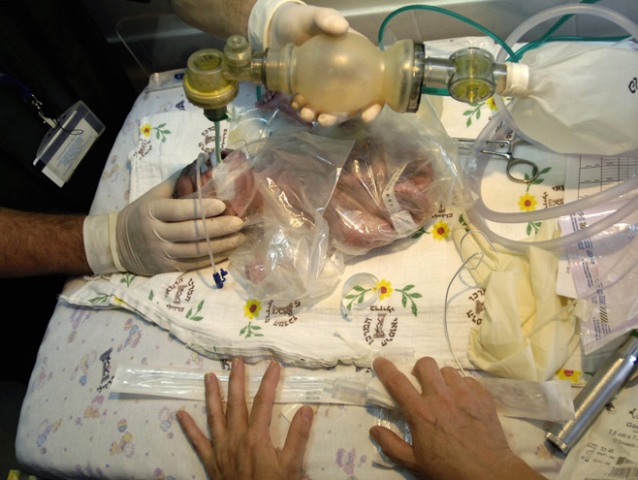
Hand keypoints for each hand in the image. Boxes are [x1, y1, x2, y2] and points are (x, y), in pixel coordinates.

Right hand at [84, 170, 245, 275]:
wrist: (117, 243)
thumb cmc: (142, 213)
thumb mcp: (154, 195)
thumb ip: (178, 184)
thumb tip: (205, 167)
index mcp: (152, 211)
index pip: (179, 210)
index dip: (202, 209)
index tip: (223, 205)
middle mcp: (155, 232)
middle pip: (192, 232)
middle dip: (219, 228)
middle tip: (240, 223)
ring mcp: (161, 252)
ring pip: (195, 250)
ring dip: (221, 245)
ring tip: (240, 237)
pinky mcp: (166, 267)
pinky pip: (193, 264)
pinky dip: (213, 258)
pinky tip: (228, 251)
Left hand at [177, 359, 313, 479]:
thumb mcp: (291, 466)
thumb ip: (297, 437)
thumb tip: (306, 409)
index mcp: (256, 437)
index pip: (264, 402)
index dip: (269, 381)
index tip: (274, 364)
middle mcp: (236, 437)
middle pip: (236, 403)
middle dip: (237, 380)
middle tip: (236, 361)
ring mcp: (220, 449)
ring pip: (215, 416)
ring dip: (212, 395)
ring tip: (208, 376)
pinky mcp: (211, 461)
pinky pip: (198, 442)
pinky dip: (189, 427)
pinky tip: (180, 414)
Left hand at [268, 2, 382, 126]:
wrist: (277, 28)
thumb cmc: (302, 21)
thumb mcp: (316, 17)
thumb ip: (328, 18)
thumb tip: (342, 27)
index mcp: (357, 60)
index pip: (374, 87)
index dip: (374, 104)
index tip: (366, 116)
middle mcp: (345, 77)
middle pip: (351, 104)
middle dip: (338, 117)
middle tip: (324, 120)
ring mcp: (327, 86)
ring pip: (330, 108)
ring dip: (319, 115)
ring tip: (305, 113)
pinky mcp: (309, 90)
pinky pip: (311, 104)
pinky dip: (304, 108)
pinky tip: (296, 105)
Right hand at [370, 357, 545, 479]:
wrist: (488, 474)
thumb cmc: (448, 469)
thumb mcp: (414, 462)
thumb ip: (391, 445)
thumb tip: (374, 430)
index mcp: (421, 412)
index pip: (397, 382)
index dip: (385, 368)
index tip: (380, 361)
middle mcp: (441, 397)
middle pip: (425, 364)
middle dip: (419, 369)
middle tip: (421, 383)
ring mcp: (464, 394)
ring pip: (448, 370)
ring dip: (442, 379)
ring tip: (445, 393)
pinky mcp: (482, 396)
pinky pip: (468, 379)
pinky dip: (462, 386)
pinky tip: (464, 400)